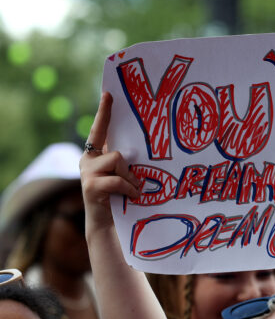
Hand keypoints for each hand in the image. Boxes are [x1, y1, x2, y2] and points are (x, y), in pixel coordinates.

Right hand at [79, 92, 139, 237]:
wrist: (107, 224)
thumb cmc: (120, 197)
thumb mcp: (123, 174)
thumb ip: (126, 160)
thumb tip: (143, 145)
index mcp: (96, 154)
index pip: (100, 129)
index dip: (105, 111)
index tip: (109, 94)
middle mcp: (87, 160)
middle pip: (115, 149)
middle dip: (128, 162)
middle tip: (136, 169)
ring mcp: (87, 172)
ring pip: (118, 160)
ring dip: (131, 178)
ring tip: (134, 190)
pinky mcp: (90, 185)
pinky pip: (117, 179)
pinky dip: (129, 188)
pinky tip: (132, 196)